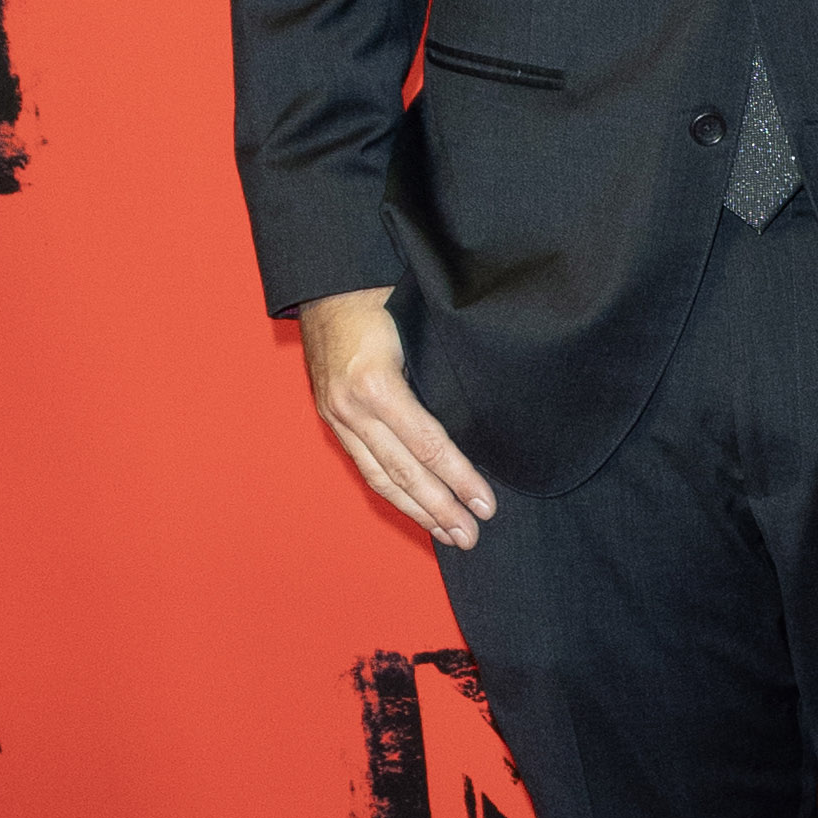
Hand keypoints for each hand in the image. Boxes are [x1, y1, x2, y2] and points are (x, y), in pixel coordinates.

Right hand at [298, 285, 496, 547]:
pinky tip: (415, 507)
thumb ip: (443, 366)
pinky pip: (365, 464)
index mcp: (375, 383)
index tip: (487, 503)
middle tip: (471, 536)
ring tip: (449, 534)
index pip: (427, 444)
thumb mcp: (419, 324)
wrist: (326, 281)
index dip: (459, 478)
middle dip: (439, 509)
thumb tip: (491, 405)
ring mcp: (337, 415)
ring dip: (416, 510)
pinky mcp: (332, 417)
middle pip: (402, 471)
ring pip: (379, 476)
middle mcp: (350, 407)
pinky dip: (392, 490)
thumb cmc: (382, 294)